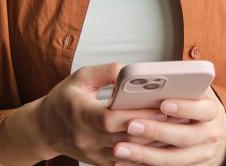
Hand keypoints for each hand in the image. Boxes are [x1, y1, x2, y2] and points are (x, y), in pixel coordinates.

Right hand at [31, 63, 171, 164]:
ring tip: (178, 129)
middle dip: (154, 127)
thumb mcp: (80, 77)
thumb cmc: (64, 99)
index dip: (137, 114)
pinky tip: (163, 143)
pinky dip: (146, 153)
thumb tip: (130, 69)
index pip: (111, 118)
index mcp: (79, 113)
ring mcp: (93, 153)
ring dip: (155, 142)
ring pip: (130, 152)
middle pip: (125, 137)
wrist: (45, 129)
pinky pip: (127, 160)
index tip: (161, 105)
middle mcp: (85, 137)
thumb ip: (105, 71)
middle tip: (180, 117)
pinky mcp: (100, 162)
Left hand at [109, 87, 225, 165]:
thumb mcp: (193, 90)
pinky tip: (121, 162)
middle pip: (185, 137)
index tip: (163, 103)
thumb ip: (178, 84)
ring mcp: (198, 155)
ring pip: (172, 159)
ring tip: (119, 148)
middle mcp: (209, 135)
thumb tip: (149, 78)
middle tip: (131, 125)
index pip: (203, 109)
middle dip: (157, 132)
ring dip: (144, 155)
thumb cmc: (193, 105)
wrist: (208, 133)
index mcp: (210, 111)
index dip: (185, 107)